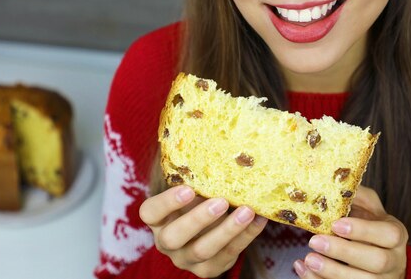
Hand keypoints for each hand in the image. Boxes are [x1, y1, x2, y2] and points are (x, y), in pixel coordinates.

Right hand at [139, 185, 267, 277]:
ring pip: (203, 250)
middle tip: (221, 202)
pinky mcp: (208, 270)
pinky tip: (259, 219)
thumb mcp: (190, 190)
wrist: (203, 232)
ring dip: (227, 230)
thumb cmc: (195, 201)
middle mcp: (166, 242)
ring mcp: (186, 259)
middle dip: (198, 220)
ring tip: (247, 211)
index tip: (188, 188)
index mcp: (157, 219)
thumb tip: (221, 145)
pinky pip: (228, 255)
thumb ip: (196, 177)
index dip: (167, 202)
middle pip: (174, 236)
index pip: (151, 212)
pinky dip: (246, 236)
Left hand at [293, 186, 407, 278]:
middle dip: (344, 252)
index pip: (389, 235)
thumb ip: (357, 196)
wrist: (377, 256)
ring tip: (308, 259)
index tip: (336, 224)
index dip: (363, 230)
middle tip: (315, 241)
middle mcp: (394, 261)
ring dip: (332, 272)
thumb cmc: (369, 227)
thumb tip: (335, 182)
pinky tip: (303, 269)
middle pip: (376, 261)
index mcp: (396, 236)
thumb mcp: (368, 209)